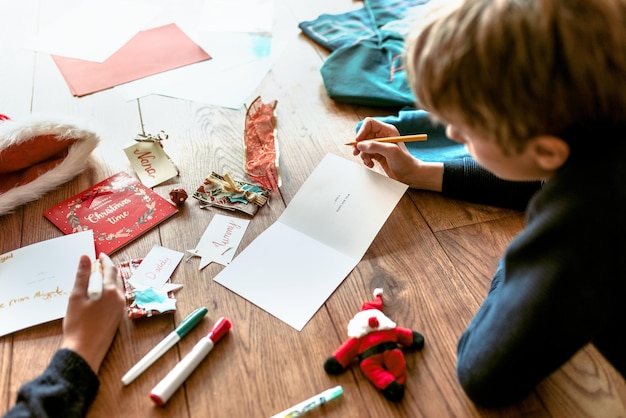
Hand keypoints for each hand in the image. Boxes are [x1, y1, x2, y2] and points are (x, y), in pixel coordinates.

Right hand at [61, 253, 124, 372]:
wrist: (84, 350)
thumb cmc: (78, 325)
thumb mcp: (76, 297)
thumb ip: (82, 275)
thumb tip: (85, 258)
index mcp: (111, 291)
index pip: (110, 269)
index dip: (105, 260)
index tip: (99, 255)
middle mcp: (120, 298)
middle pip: (115, 278)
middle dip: (106, 270)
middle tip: (95, 266)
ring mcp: (120, 308)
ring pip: (116, 288)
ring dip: (108, 281)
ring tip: (94, 280)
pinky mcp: (118, 317)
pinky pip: (116, 298)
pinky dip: (108, 292)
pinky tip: (97, 296)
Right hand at [352, 117, 443, 190]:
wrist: (409, 175)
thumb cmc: (405, 162)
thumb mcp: (391, 152)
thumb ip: (375, 146)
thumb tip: (360, 144)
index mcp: (387, 130)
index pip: (370, 124)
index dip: (362, 131)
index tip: (358, 141)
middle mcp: (383, 136)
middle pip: (364, 135)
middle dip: (360, 145)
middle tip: (357, 153)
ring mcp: (380, 146)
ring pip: (363, 146)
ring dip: (363, 154)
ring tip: (369, 161)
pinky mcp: (377, 154)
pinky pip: (365, 154)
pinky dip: (366, 160)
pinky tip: (371, 164)